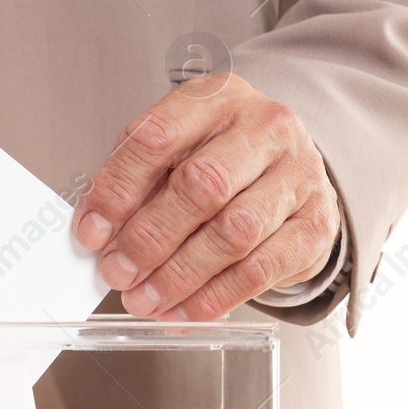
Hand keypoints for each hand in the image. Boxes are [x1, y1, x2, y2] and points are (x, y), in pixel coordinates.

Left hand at [72, 73, 339, 320]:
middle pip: (201, 186)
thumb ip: (137, 182)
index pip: (159, 137)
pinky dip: (214, 298)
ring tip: (144, 298)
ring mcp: (298, 176)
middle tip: (117, 272)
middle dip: (149, 239)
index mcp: (217, 98)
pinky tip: (184, 311)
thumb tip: (100, 232)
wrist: (291, 169)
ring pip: (233, 233)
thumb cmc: (223, 156)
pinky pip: (260, 270)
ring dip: (179, 276)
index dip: (119, 188)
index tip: (92, 230)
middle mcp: (265, 128)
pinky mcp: (315, 224)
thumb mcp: (176, 150)